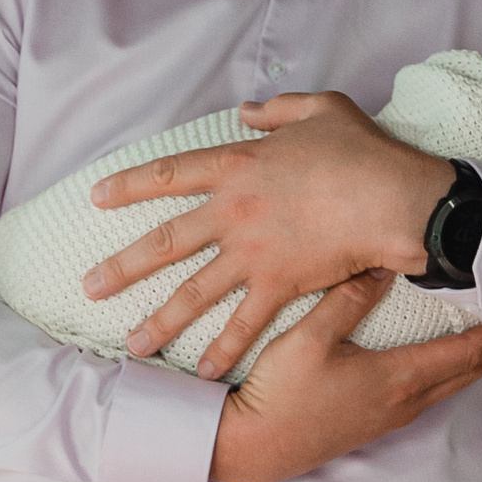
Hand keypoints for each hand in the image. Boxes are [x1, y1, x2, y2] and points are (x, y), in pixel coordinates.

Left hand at [85, 92, 457, 378]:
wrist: (391, 196)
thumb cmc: (362, 151)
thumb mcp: (321, 109)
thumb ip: (278, 110)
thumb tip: (246, 111)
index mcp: (238, 166)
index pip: (170, 174)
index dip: (130, 185)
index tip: (97, 197)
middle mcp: (232, 213)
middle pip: (164, 242)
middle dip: (123, 266)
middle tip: (90, 286)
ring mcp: (252, 253)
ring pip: (193, 293)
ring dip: (160, 321)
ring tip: (132, 345)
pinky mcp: (279, 285)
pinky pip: (245, 323)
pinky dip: (225, 349)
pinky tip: (205, 372)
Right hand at [209, 269, 481, 481]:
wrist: (250, 448)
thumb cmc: (279, 395)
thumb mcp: (308, 338)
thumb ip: (348, 299)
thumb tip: (384, 265)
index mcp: (398, 378)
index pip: (467, 352)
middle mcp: (405, 401)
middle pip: (469, 370)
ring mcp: (392, 416)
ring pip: (452, 384)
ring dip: (479, 361)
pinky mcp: (376, 423)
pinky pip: (431, 393)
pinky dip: (453, 373)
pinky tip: (449, 365)